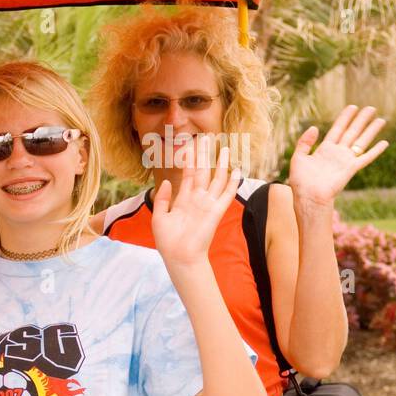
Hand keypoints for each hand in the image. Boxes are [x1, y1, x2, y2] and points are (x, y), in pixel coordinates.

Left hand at [152, 146, 239, 270]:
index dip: (189, 161)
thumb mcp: (159, 217)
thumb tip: (165, 182)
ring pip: (217, 179)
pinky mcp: (216, 211)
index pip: (188, 176)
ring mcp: (207, 204)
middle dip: (205, 156)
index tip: (190, 146)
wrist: (179, 257)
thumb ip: (162, 199)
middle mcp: (197, 200)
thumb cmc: (168, 242)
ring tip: (225, 148)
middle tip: (208, 139)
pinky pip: (227, 194)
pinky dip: (232, 182)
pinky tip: (237, 170)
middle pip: (203, 172)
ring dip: (221, 164)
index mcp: (183, 200)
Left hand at [288, 105, 387, 207]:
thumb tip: (315, 127)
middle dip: (361, 120)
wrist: (308, 196)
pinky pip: (365, 158)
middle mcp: (337, 153)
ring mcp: (345, 160)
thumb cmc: (300, 181)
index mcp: (324, 149)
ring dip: (371, 131)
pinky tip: (384, 143)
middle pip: (352, 132)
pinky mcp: (351, 169)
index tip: (353, 106)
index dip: (345, 118)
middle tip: (371, 108)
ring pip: (361, 141)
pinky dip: (375, 151)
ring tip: (381, 120)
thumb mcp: (297, 158)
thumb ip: (304, 142)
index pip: (337, 129)